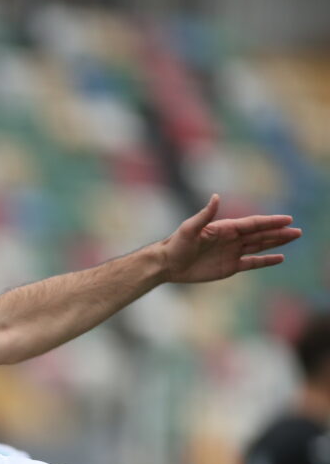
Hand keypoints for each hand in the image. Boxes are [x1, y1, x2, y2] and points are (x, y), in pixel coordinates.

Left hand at [159, 194, 299, 283]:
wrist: (167, 264)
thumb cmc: (175, 244)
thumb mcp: (189, 229)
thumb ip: (204, 214)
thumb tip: (216, 196)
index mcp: (225, 228)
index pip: (252, 224)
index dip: (270, 222)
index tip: (287, 219)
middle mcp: (231, 239)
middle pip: (260, 234)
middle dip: (279, 232)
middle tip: (298, 230)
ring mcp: (232, 252)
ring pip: (259, 246)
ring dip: (276, 242)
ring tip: (293, 237)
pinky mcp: (229, 267)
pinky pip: (252, 263)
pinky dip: (266, 260)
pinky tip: (279, 258)